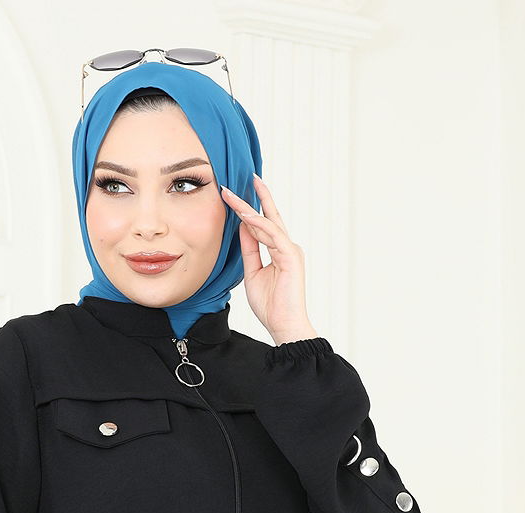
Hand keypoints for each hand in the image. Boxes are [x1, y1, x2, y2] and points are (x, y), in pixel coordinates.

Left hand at [220, 174, 318, 343]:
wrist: (283, 325)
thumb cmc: (270, 305)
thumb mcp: (252, 273)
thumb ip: (250, 250)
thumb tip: (243, 228)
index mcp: (279, 251)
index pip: (264, 224)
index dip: (252, 208)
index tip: (237, 194)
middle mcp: (287, 247)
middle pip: (270, 216)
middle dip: (259, 196)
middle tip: (248, 176)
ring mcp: (291, 250)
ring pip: (269, 222)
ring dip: (250, 207)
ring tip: (232, 195)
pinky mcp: (291, 257)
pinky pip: (273, 235)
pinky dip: (260, 224)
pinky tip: (246, 216)